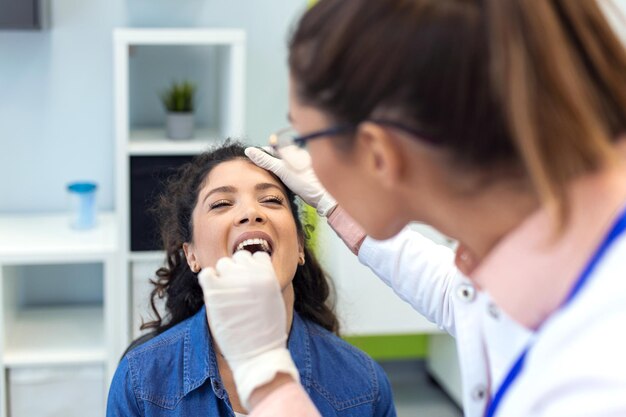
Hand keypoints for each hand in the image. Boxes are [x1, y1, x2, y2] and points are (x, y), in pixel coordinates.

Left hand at [198, 250, 299, 409]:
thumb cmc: (268, 332)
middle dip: (238, 270)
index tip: (250, 283)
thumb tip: (252, 270)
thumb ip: (265, 280)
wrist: (258, 354)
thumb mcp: (275, 299)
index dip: (253, 268)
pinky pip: (206, 274)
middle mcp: (251, 273)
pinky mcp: (214, 292)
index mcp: (268, 274)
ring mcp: (232, 281)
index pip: (257, 255)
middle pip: (240, 256)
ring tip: (226, 294)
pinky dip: (208, 280)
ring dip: (223, 275)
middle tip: (237, 290)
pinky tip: (213, 293)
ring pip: (223, 263)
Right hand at [245, 147, 336, 215]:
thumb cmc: (305, 182)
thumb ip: (265, 161)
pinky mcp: (301, 178)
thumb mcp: (282, 170)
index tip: (251, 160)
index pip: (271, 148)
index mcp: (293, 151)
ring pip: (281, 167)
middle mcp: (296, 157)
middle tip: (255, 171)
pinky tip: (277, 184)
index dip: (260, 154)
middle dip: (266, 163)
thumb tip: (249, 150)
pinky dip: (280, 178)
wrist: (323, 197)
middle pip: (276, 157)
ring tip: (264, 179)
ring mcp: (299, 168)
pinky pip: (287, 175)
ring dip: (273, 171)